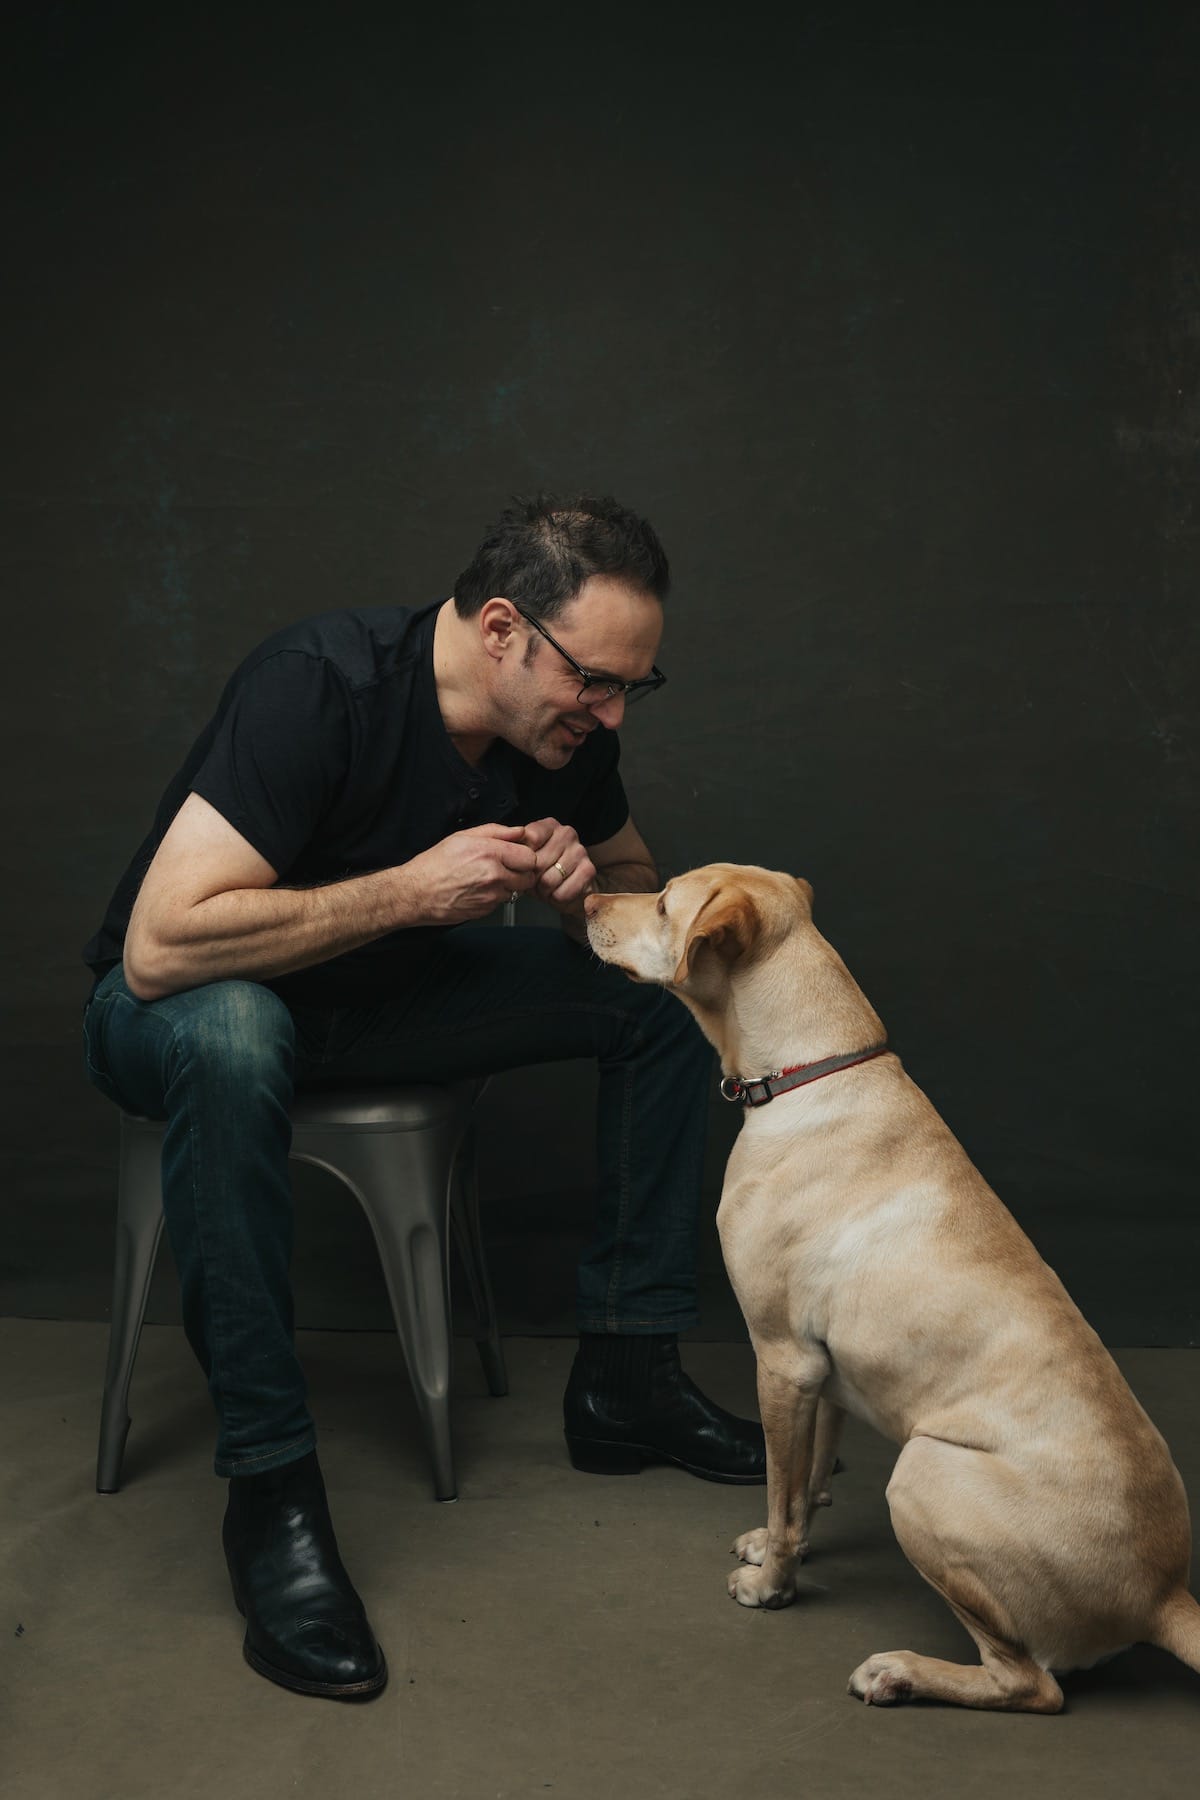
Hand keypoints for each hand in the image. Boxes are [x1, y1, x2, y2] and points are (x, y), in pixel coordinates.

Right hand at [405, 825, 538, 924]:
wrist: (416, 893)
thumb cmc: (434, 864)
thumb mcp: (462, 837)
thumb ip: (496, 832)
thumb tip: (518, 831)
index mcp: (489, 853)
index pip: (530, 857)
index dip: (525, 856)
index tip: (517, 856)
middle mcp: (493, 875)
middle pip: (528, 877)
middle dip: (521, 872)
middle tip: (506, 868)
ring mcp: (491, 896)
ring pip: (516, 891)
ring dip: (508, 886)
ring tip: (486, 879)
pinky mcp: (486, 911)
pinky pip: (501, 902)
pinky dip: (494, 897)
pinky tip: (478, 889)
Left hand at [520, 817, 596, 911]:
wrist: (565, 891)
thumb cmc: (541, 873)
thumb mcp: (523, 859)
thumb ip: (512, 848)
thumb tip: (504, 845)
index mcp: (549, 826)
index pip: (530, 838)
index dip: (522, 859)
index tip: (524, 866)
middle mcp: (567, 834)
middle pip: (537, 862)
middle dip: (532, 878)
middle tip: (536, 880)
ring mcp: (580, 851)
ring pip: (549, 879)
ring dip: (544, 890)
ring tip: (546, 887)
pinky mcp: (588, 870)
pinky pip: (562, 892)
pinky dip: (556, 898)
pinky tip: (558, 892)